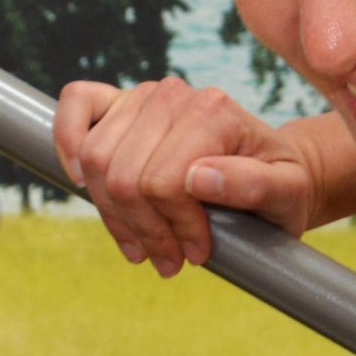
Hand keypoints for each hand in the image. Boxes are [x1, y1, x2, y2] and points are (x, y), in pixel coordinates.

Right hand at [52, 77, 318, 273]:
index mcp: (213, 112)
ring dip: (113, 212)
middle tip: (169, 260)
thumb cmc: (282, 186)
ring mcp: (144, 95)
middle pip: (124, 175)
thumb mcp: (287, 195)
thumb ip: (253, 186)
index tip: (196, 255)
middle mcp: (174, 95)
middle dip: (144, 229)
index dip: (174, 228)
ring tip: (143, 245)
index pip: (163, 181)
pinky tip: (83, 182)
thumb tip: (199, 178)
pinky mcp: (121, 102)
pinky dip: (67, 141)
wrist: (274, 169)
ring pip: (96, 160)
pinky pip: (77, 104)